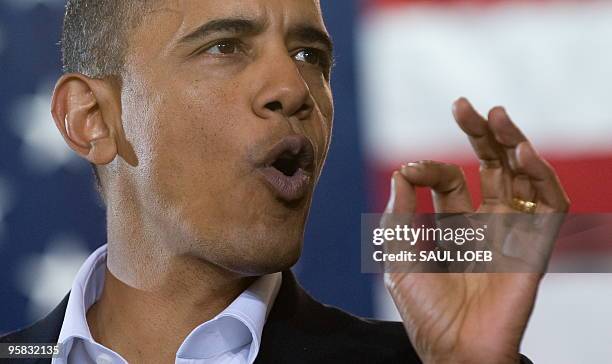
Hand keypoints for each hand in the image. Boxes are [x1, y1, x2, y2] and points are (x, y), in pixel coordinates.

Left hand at [382, 98, 569, 363]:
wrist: (451, 350)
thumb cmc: (425, 311)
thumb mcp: (400, 256)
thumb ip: (401, 215)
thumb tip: (401, 174)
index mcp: (455, 225)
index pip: (449, 182)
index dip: (429, 170)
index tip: (408, 170)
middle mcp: (486, 223)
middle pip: (490, 168)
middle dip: (479, 135)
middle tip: (463, 106)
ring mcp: (513, 231)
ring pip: (522, 176)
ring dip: (513, 143)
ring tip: (496, 115)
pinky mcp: (535, 245)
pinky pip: (549, 204)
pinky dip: (540, 176)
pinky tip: (520, 153)